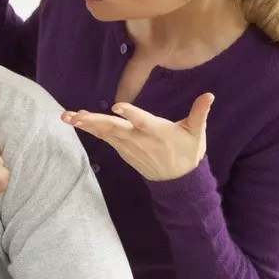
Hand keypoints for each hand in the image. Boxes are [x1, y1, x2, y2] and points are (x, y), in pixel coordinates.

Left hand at [62, 93, 214, 181]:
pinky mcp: (122, 150)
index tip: (117, 106)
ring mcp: (129, 147)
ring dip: (86, 125)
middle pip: (115, 129)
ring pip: (105, 134)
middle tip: (75, 115)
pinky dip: (90, 130)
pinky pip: (104, 138)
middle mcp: (140, 139)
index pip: (143, 121)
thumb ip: (200, 113)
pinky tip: (77, 121)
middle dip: (94, 122)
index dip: (131, 114)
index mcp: (158, 132)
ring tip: (68, 117)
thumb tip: (209, 95)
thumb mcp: (197, 133)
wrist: (178, 182)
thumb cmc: (188, 153)